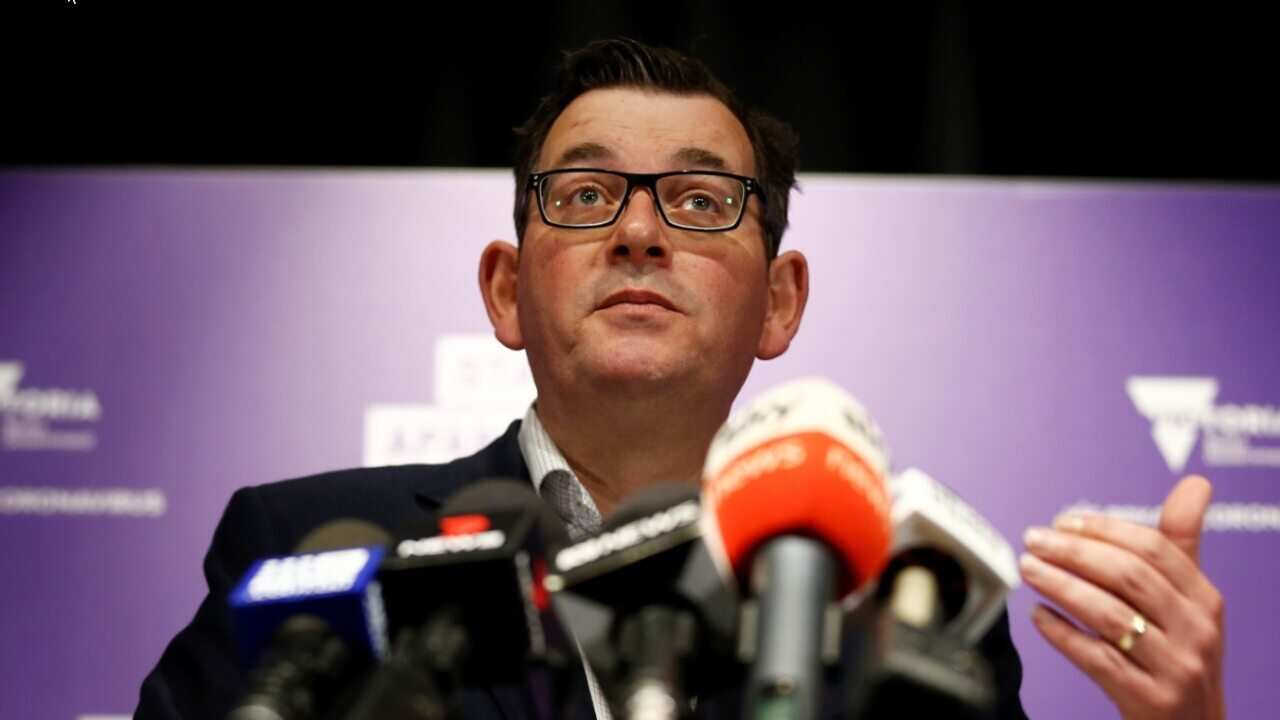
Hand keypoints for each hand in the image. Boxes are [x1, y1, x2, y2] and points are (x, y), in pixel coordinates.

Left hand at [1019, 476, 1224, 718]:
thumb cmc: (1181, 653)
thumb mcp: (1190, 601)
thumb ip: (1180, 544)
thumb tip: (1195, 483)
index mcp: (1204, 598)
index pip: (1152, 547)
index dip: (1102, 529)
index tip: (1062, 520)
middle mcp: (1196, 631)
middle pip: (1127, 576)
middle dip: (1073, 552)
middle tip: (1034, 540)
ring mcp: (1174, 667)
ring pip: (1108, 614)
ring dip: (1060, 585)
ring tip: (1027, 569)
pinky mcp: (1148, 698)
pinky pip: (1096, 658)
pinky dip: (1062, 633)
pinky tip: (1038, 616)